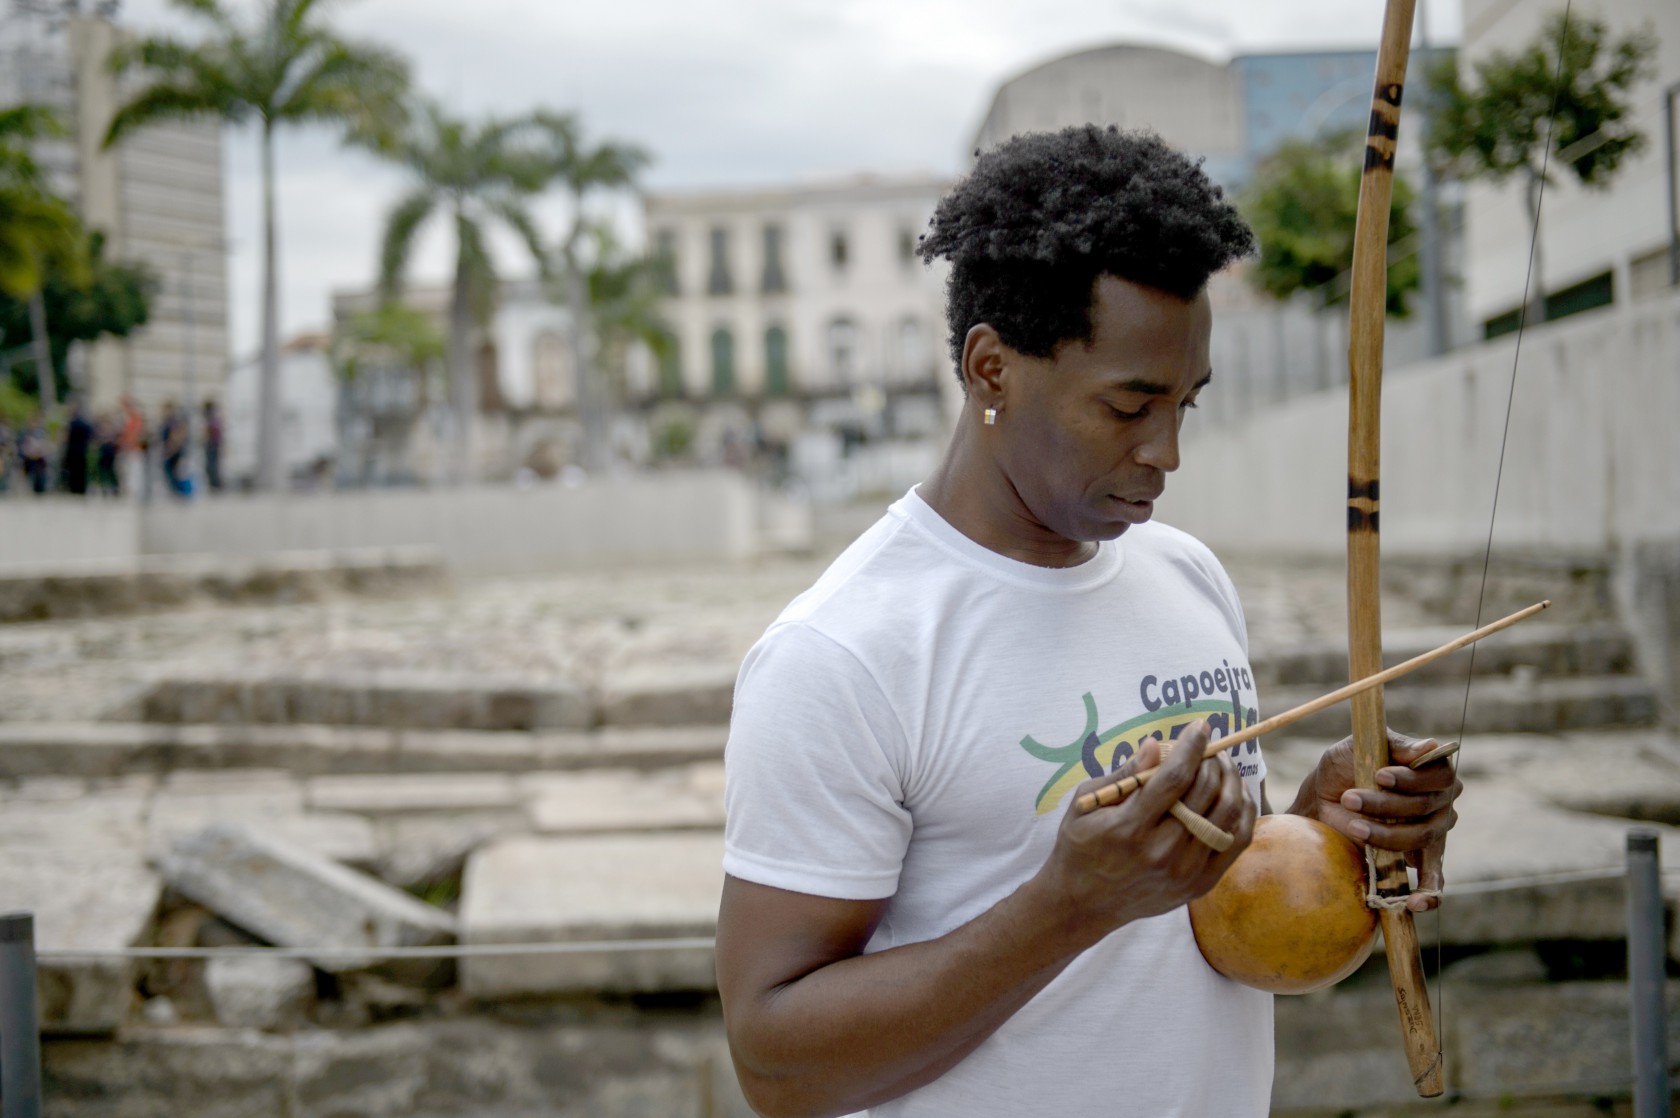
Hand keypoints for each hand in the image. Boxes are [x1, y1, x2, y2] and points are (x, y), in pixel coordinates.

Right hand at [1037, 721, 1256, 938]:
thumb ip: (1124, 775)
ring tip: (1222, 767)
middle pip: (1204, 793)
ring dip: (1231, 782)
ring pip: (1228, 815)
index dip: (1191, 748)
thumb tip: (1156, 745)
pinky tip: (1234, 795)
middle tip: (1208, 748)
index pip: (1173, 779)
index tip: (1200, 727)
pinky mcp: (1199, 885)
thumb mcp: (1087, 804)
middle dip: (1211, 761)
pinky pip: (1236, 842)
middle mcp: (1161, 852)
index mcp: (1129, 829)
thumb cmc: (1080, 846)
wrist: (1084, 904)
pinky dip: (1243, 813)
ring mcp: (1184, 872)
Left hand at [1293, 728, 1460, 911]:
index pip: (1439, 775)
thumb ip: (1397, 745)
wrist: (1324, 798)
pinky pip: (1434, 880)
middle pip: (1426, 807)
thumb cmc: (1346, 766)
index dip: (1411, 778)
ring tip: (1353, 827)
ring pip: (1421, 837)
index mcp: (1434, 771)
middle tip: (1350, 798)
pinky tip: (1415, 902)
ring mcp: (1434, 832)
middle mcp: (1441, 802)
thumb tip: (1431, 746)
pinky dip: (1429, 893)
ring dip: (1385, 834)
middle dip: (1386, 805)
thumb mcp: (1363, 745)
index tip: (1380, 775)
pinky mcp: (1419, 858)